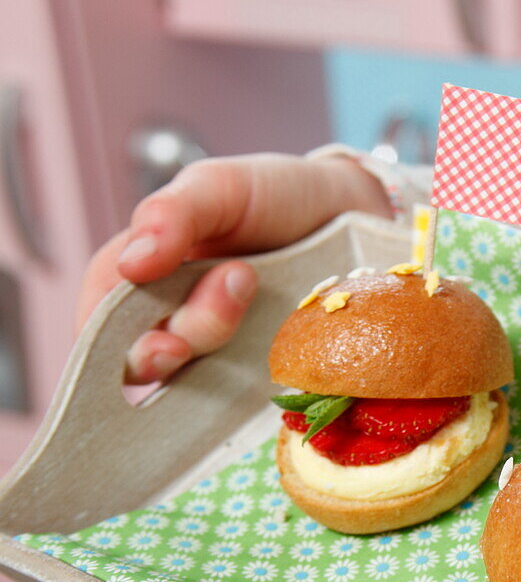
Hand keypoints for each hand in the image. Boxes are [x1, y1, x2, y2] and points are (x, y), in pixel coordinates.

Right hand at [77, 152, 391, 382]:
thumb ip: (173, 213)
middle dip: (180, 337)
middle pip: (146, 356)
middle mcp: (176, 316)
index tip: (163, 340)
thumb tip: (131, 264)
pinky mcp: (262, 368)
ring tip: (252, 281)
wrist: (355, 214)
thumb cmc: (278, 195)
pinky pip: (240, 394)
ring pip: (191, 378)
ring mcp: (219, 349)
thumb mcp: (221, 186)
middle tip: (235, 280)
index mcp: (146, 272)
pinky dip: (249, 384)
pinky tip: (272, 353)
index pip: (104, 317)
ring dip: (216, 340)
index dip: (112, 342)